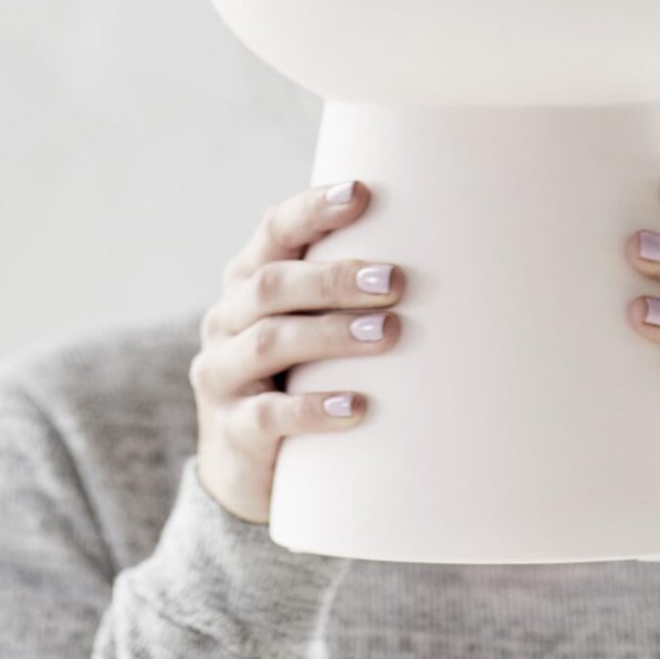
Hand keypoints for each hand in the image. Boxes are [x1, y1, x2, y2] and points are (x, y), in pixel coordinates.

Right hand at [191, 179, 403, 524]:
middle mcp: (225, 318)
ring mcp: (222, 374)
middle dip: (334, 278)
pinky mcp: (232, 429)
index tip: (361, 194)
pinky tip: (356, 407)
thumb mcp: (304, 321)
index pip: (273, 230)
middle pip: (272, 285)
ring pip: (270, 342)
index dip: (313, 210)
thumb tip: (437, 243)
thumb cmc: (295, 372)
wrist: (243, 464)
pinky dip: (314, 409)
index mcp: (246, 279)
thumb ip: (339, 288)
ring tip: (388, 335)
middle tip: (395, 281)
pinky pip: (269, 415)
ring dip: (332, 335)